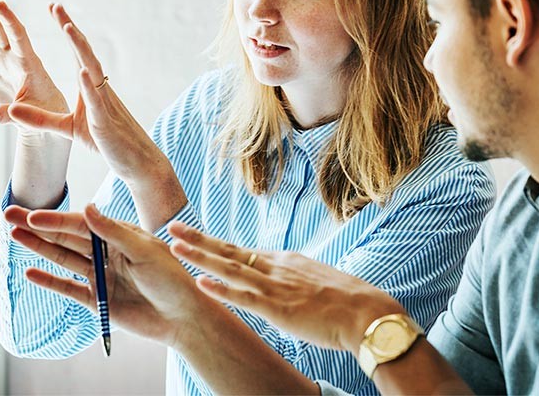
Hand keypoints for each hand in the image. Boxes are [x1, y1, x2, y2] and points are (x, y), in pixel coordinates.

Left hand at [5, 4, 170, 196]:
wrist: (136, 161)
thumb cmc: (106, 142)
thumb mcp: (67, 128)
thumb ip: (40, 119)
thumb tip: (12, 109)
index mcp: (91, 87)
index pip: (77, 53)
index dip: (67, 30)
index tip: (54, 9)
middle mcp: (99, 88)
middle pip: (84, 53)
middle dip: (70, 29)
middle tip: (56, 6)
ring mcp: (104, 103)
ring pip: (92, 69)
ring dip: (80, 48)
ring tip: (67, 28)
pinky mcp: (105, 121)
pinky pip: (97, 100)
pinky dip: (89, 84)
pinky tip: (82, 70)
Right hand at [6, 203, 208, 347]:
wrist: (183, 316)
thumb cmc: (172, 278)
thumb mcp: (144, 250)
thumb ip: (113, 232)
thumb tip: (87, 208)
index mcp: (120, 235)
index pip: (81, 224)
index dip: (56, 219)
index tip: (33, 215)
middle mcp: (107, 252)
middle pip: (66, 237)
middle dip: (38, 226)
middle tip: (9, 214)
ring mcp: (101, 276)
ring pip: (63, 259)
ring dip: (39, 248)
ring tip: (14, 236)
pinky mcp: (99, 300)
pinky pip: (69, 288)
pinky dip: (50, 281)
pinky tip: (30, 272)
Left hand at [168, 222, 405, 353]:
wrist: (367, 312)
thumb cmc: (346, 300)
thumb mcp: (314, 281)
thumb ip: (293, 280)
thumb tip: (282, 285)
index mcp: (284, 261)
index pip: (241, 250)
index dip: (214, 243)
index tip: (192, 235)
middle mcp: (276, 267)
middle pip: (229, 250)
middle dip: (198, 239)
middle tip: (171, 226)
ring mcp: (276, 286)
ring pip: (230, 268)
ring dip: (200, 257)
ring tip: (174, 247)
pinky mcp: (279, 309)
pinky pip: (245, 298)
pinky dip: (221, 290)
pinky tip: (201, 283)